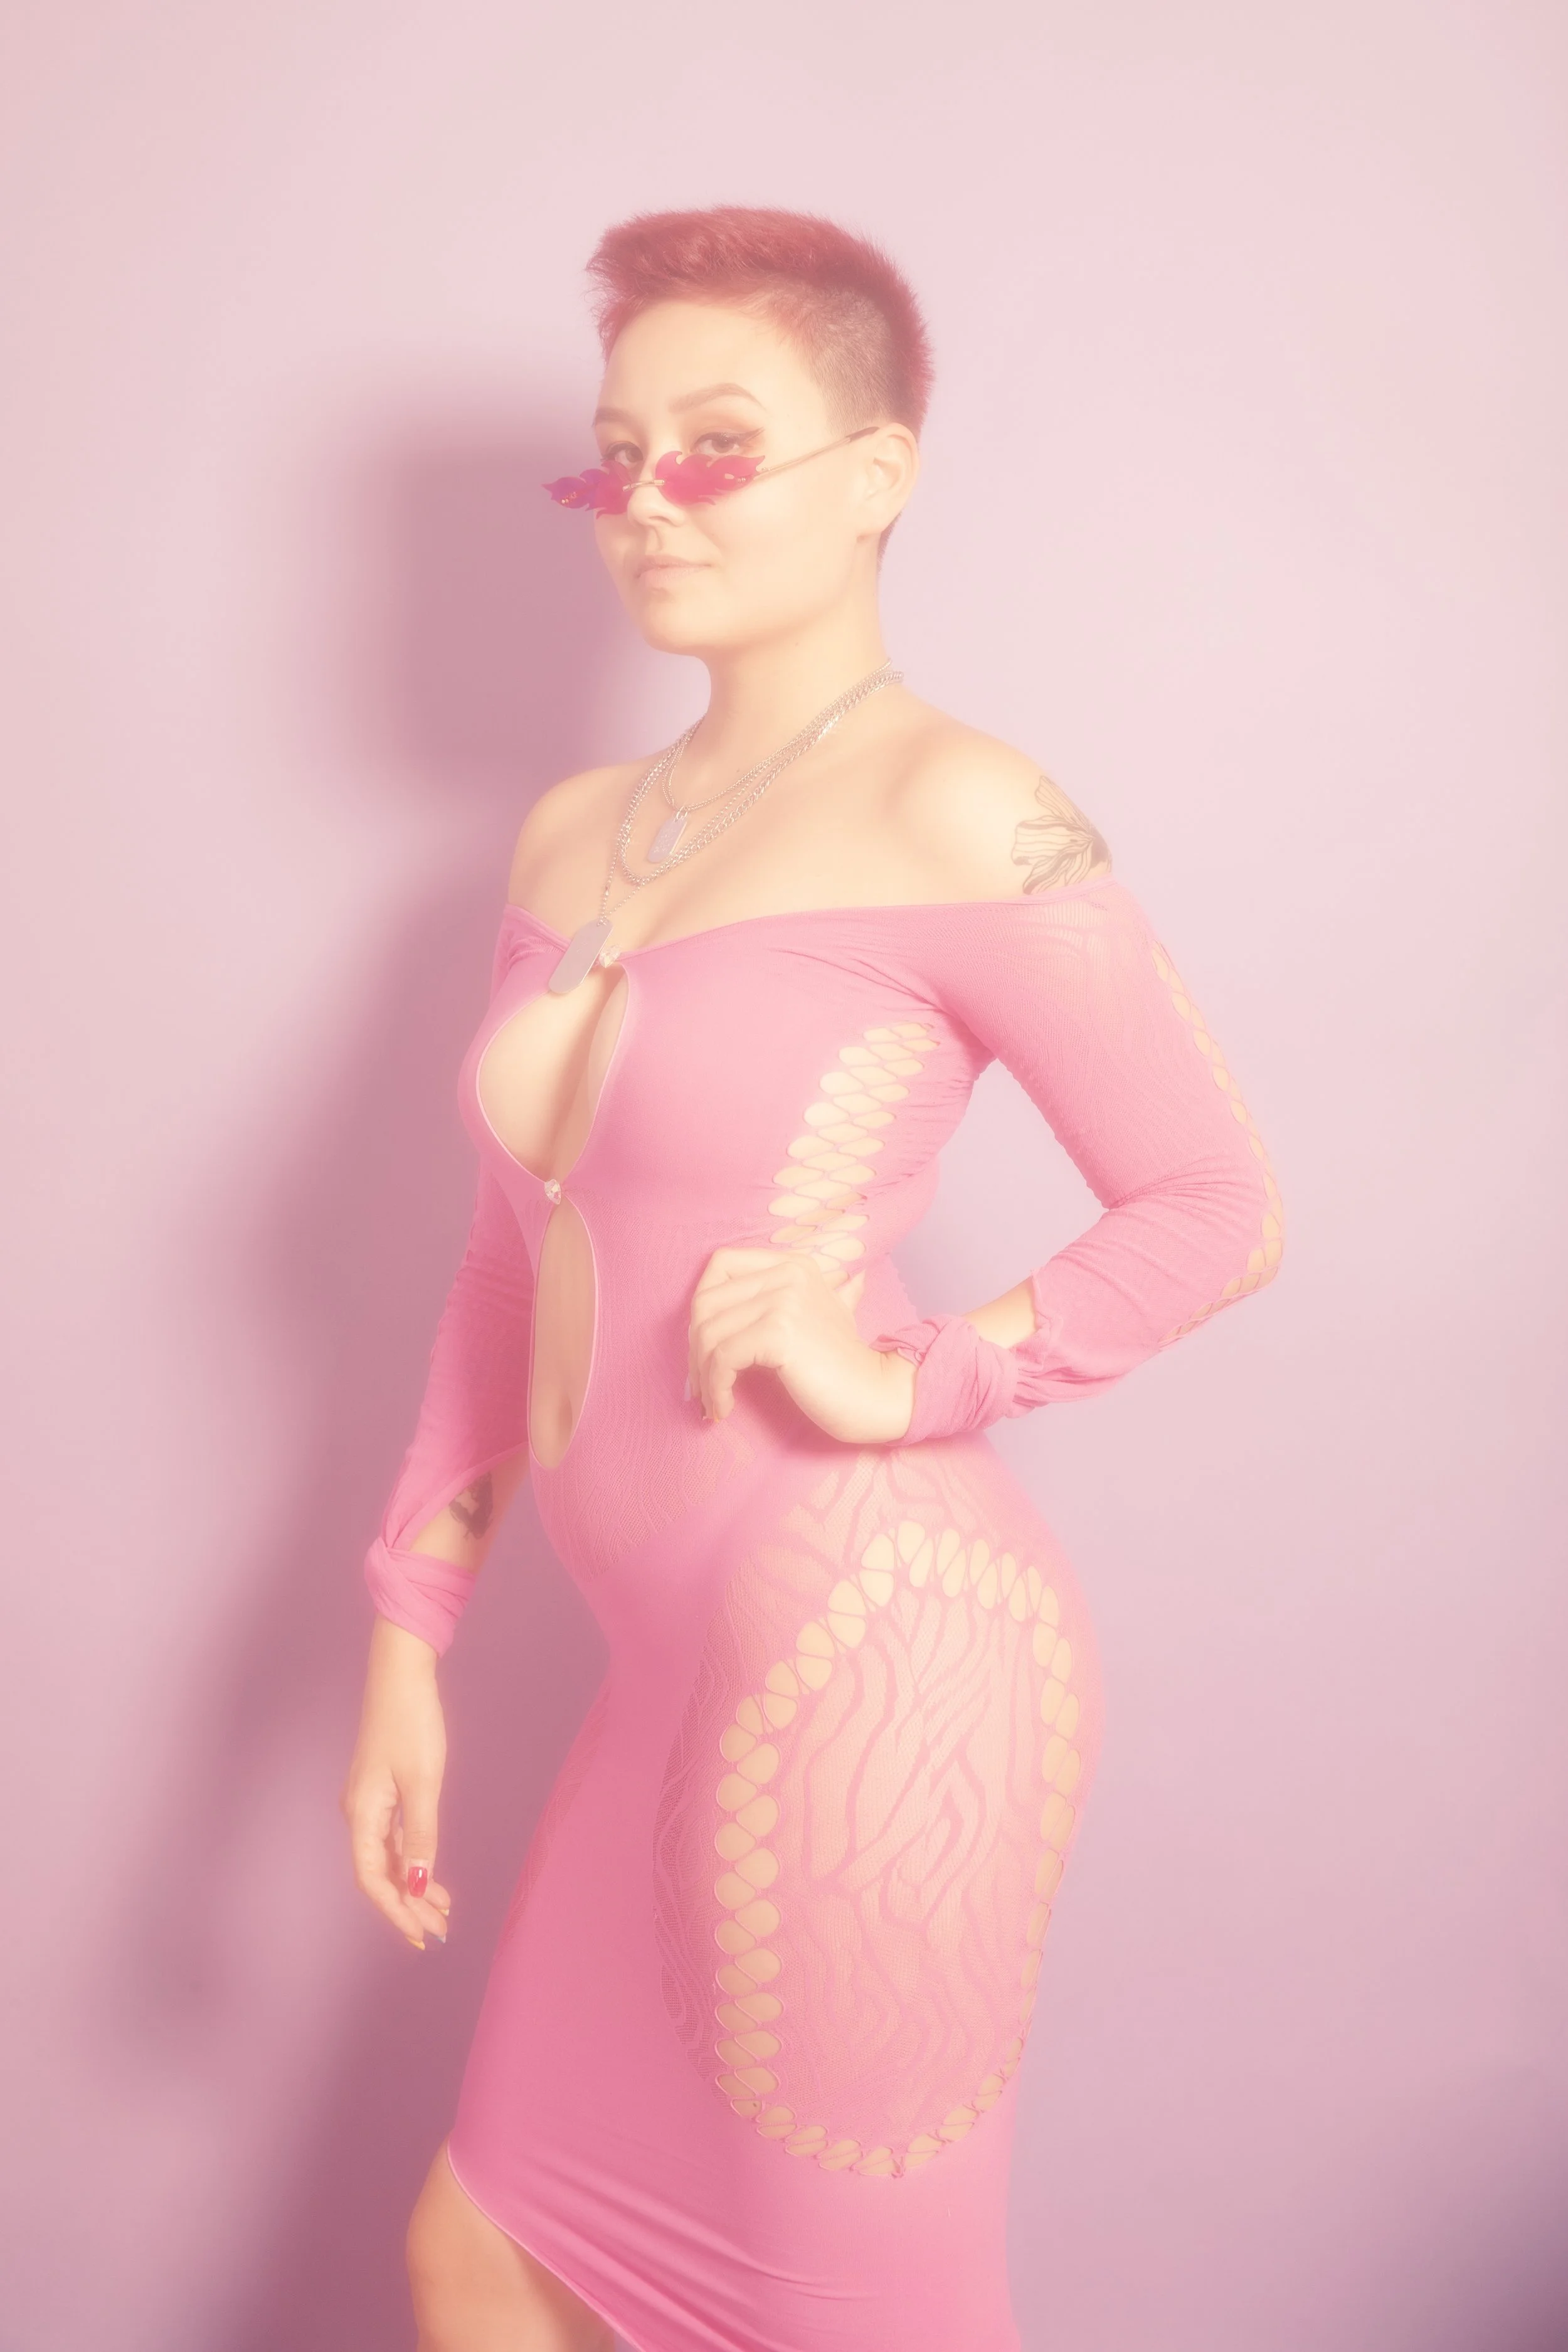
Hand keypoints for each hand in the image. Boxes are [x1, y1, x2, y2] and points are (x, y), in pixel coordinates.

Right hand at [340, 1616, 454, 1952]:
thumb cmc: (411, 1722)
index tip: (421, 1935)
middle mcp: (358, 1813)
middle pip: (378, 1874)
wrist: (401, 1674)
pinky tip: (428, 1872)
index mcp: (361, 1815)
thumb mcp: (423, 1783)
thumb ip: (420, 1836)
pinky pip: (392, 1837)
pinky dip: (410, 1858)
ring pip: (387, 1857)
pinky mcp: (381, 1789)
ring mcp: (369, 1801)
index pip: (372, 1880)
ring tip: (441, 1909)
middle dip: (407, 1905)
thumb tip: (416, 1884)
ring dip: (411, 1884)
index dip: (395, 1912)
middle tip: (439, 1930)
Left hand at [687, 1246, 917, 1444]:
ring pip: (709, 1332)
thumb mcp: (828, 1314)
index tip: (706, 1346)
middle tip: (704, 1384)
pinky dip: (715, 1387)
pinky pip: (722, 1358)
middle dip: (695, 1348)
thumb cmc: (843, 1364)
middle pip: (705, 1301)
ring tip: (713, 1401)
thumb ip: (813, 1293)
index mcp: (793, 1264)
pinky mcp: (779, 1333)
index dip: (701, 1306)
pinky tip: (724, 1408)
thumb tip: (837, 1281)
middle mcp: (788, 1273)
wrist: (874, 1394)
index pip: (720, 1264)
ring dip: (702, 1375)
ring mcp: (784, 1300)